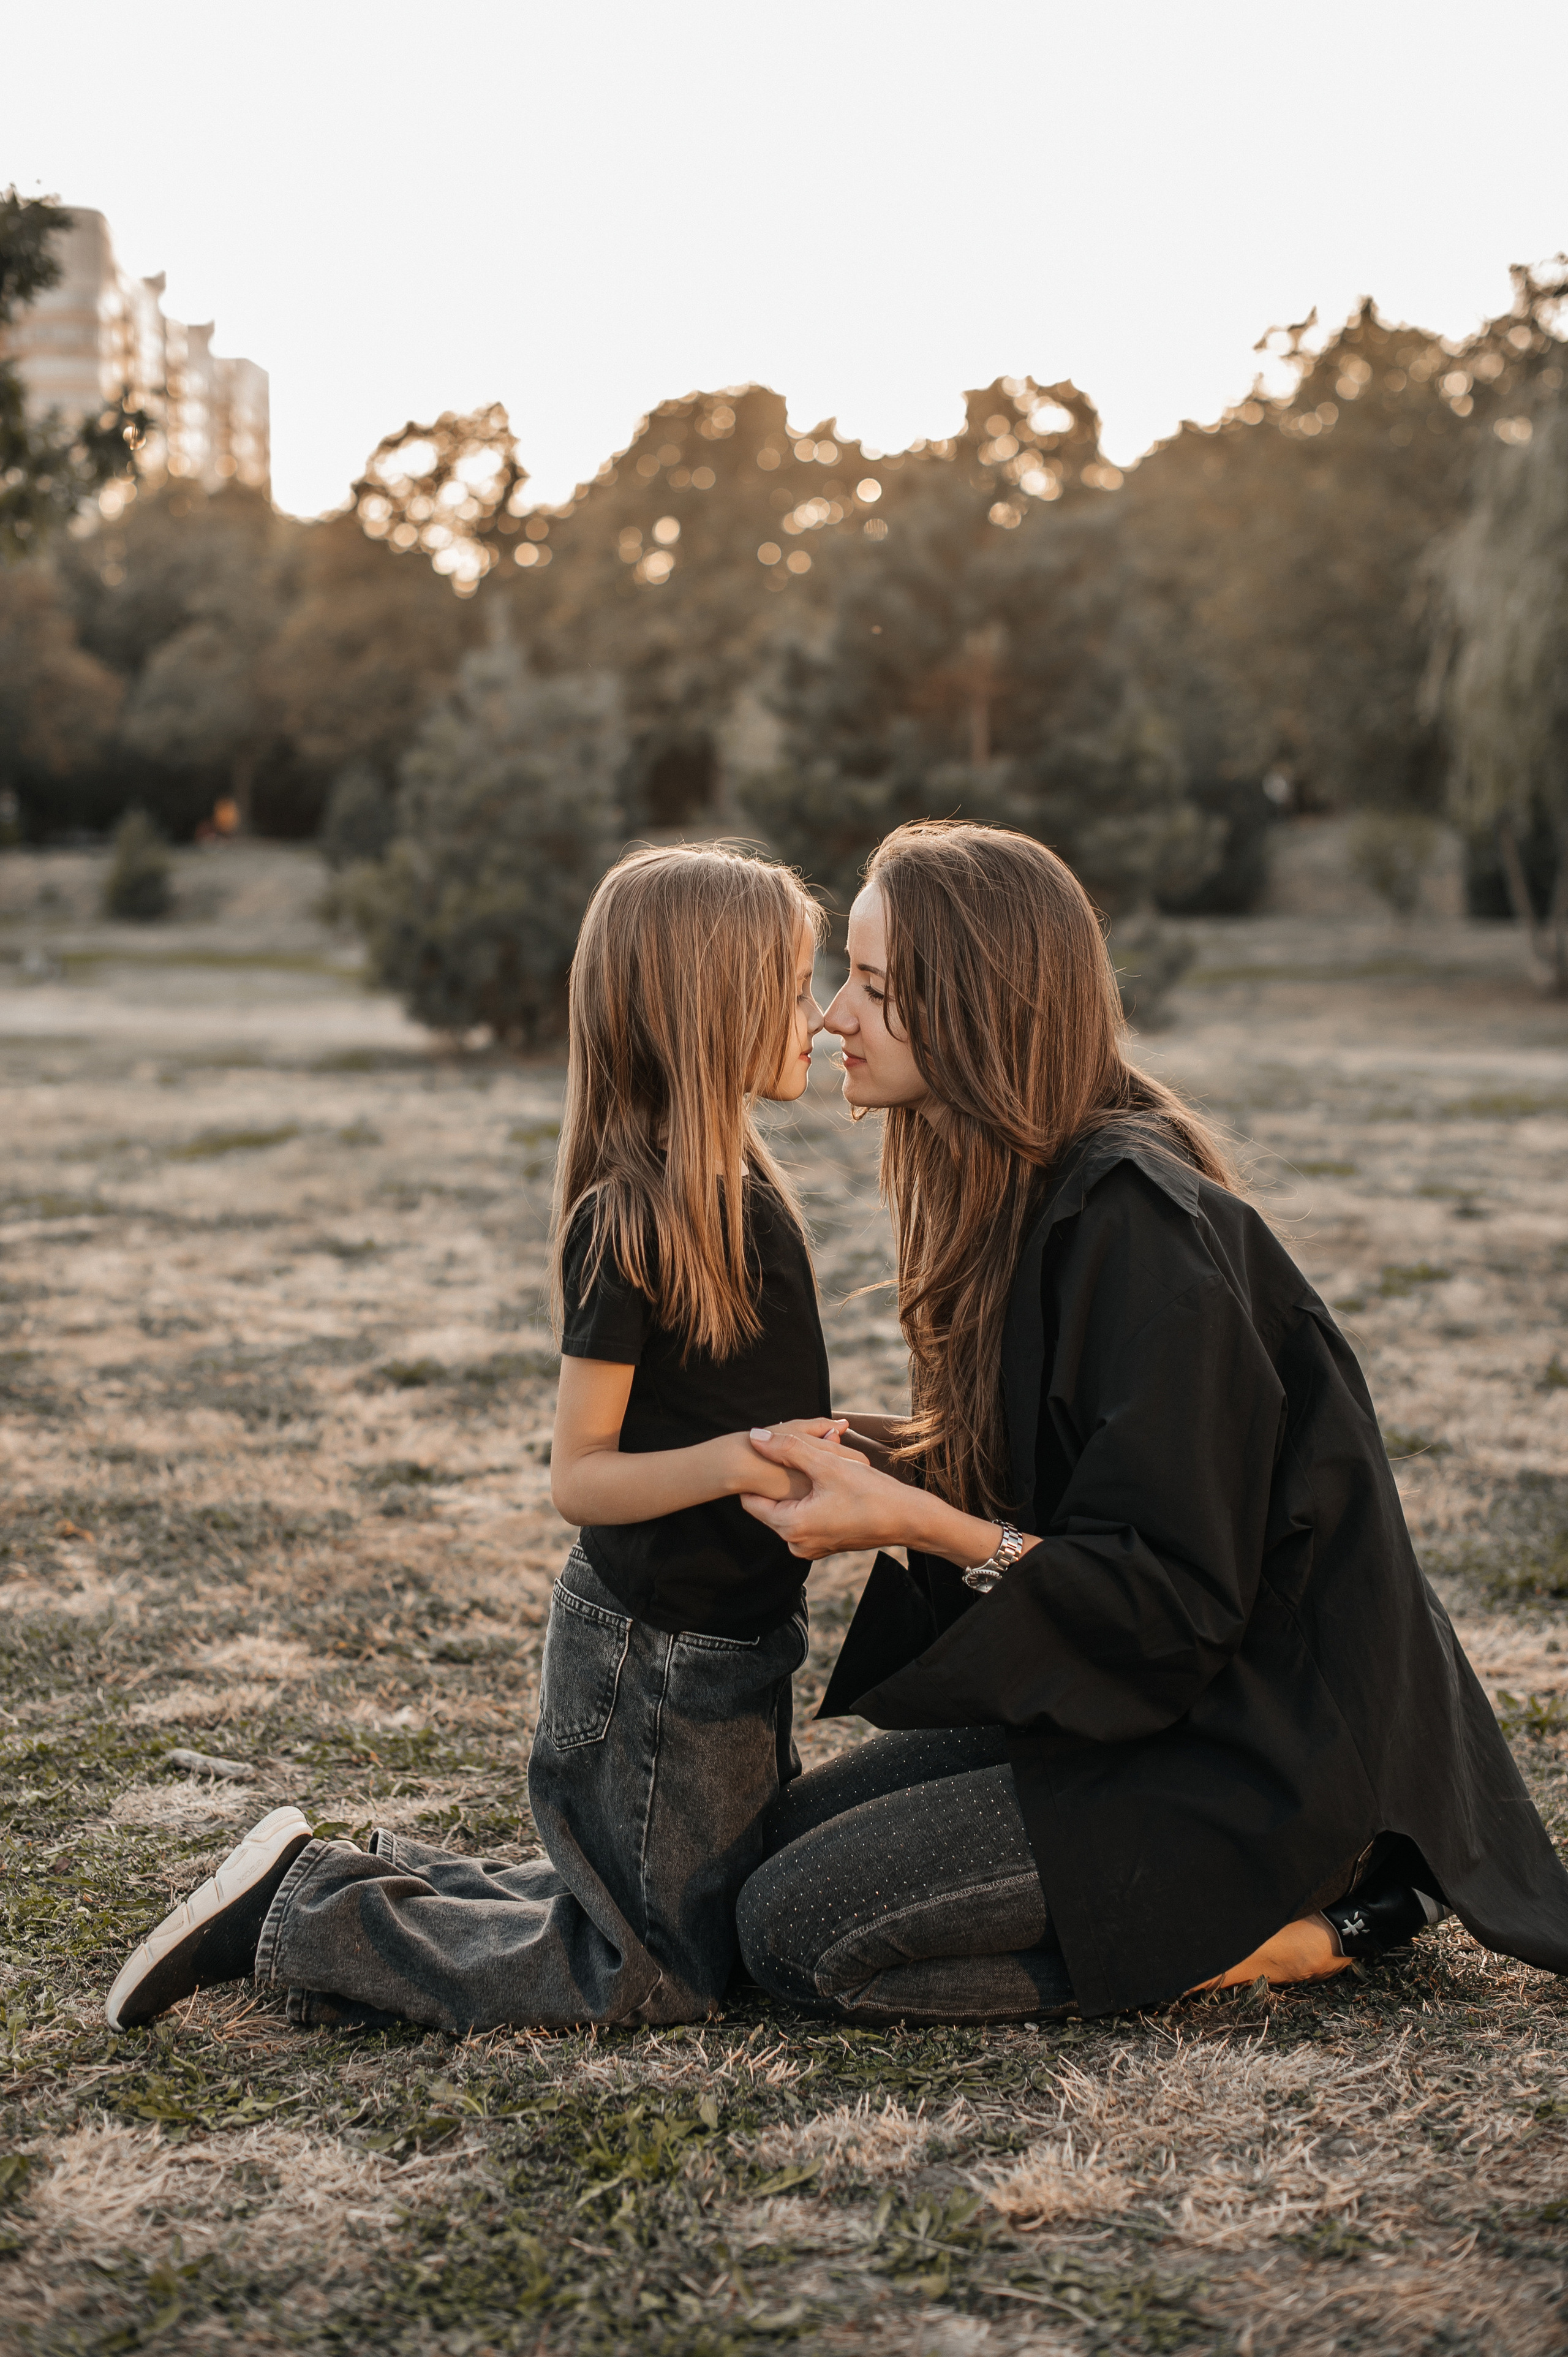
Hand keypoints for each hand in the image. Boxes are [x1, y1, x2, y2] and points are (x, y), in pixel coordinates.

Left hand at [739, 1426, 909, 1559]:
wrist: (908, 1519)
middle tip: (799, 1456)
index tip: (768, 1456)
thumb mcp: (827, 1465)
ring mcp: (810, 1547)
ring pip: (788, 1510)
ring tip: (815, 1466)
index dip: (756, 1476)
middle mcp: (796, 1544)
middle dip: (779, 1480)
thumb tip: (754, 1437)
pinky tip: (825, 1483)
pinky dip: (808, 1500)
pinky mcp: (823, 1545)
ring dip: (795, 1488)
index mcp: (791, 1527)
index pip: (751, 1501)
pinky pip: (803, 1519)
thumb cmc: (870, 1493)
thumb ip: (788, 1449)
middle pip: (769, 1506)